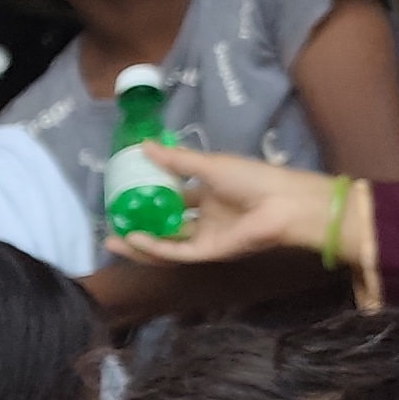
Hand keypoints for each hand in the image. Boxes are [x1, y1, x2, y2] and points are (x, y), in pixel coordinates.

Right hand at [109, 143, 338, 267]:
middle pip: (166, 223)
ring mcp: (206, 236)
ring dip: (140, 242)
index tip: (127, 191)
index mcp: (209, 193)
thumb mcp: (210, 164)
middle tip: (114, 220)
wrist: (285, 203)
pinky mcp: (208, 252)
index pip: (174, 196)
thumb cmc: (254, 178)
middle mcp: (206, 217)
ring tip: (112, 238)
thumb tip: (143, 147)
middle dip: (140, 223)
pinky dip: (154, 248)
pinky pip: (176, 252)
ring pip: (166, 242)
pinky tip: (134, 239)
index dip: (151, 195)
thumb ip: (177, 160)